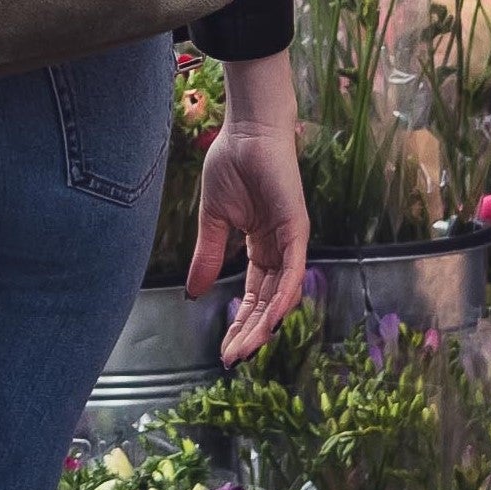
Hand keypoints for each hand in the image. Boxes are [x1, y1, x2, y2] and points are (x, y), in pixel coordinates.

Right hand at [185, 51, 308, 365]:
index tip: (225, 350)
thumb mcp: (213, 220)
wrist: (246, 131)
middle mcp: (280, 248)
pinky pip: (293, 270)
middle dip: (250, 332)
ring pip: (283, 293)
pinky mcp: (297, 228)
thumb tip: (193, 292)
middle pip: (268, 302)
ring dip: (265, 323)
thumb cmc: (232, 164)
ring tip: (245, 349)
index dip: (241, 322)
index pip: (254, 294)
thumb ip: (208, 256)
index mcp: (261, 246)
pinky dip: (284, 296)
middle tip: (233, 359)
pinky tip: (271, 319)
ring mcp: (291, 240)